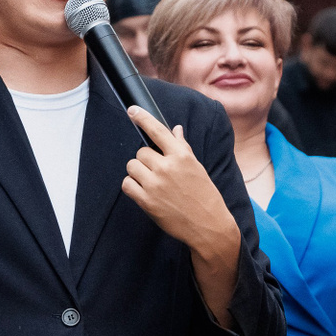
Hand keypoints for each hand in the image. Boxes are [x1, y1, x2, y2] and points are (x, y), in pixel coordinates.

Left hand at [122, 107, 240, 259]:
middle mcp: (167, 167)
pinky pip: (127, 184)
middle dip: (146, 161)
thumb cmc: (204, 195)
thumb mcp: (197, 168)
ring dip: (138, 173)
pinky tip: (144, 192)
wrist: (208, 225)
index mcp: (181, 156)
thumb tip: (176, 130)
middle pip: (141, 152)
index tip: (132, 110)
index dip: (143, 118)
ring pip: (132, 166)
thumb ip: (182, 148)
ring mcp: (155, 184)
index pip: (158, 130)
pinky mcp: (146, 201)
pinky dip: (132, 186)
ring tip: (152, 183)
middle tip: (158, 173)